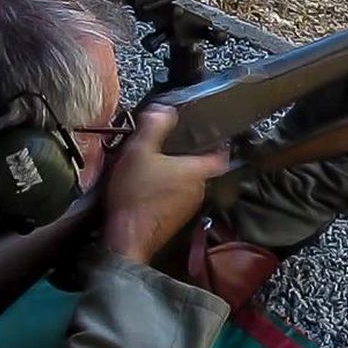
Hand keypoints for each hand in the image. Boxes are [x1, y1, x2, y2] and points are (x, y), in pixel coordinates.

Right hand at [99, 106, 229, 263]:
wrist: (127, 238)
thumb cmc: (136, 192)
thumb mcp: (139, 151)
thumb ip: (154, 126)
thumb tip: (166, 109)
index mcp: (197, 171)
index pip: (221, 155)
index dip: (218, 143)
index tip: (208, 133)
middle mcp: (199, 190)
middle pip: (200, 168)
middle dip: (186, 157)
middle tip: (167, 146)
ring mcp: (189, 208)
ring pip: (187, 184)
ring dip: (174, 175)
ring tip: (153, 166)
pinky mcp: (176, 222)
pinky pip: (175, 199)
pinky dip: (166, 191)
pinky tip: (147, 188)